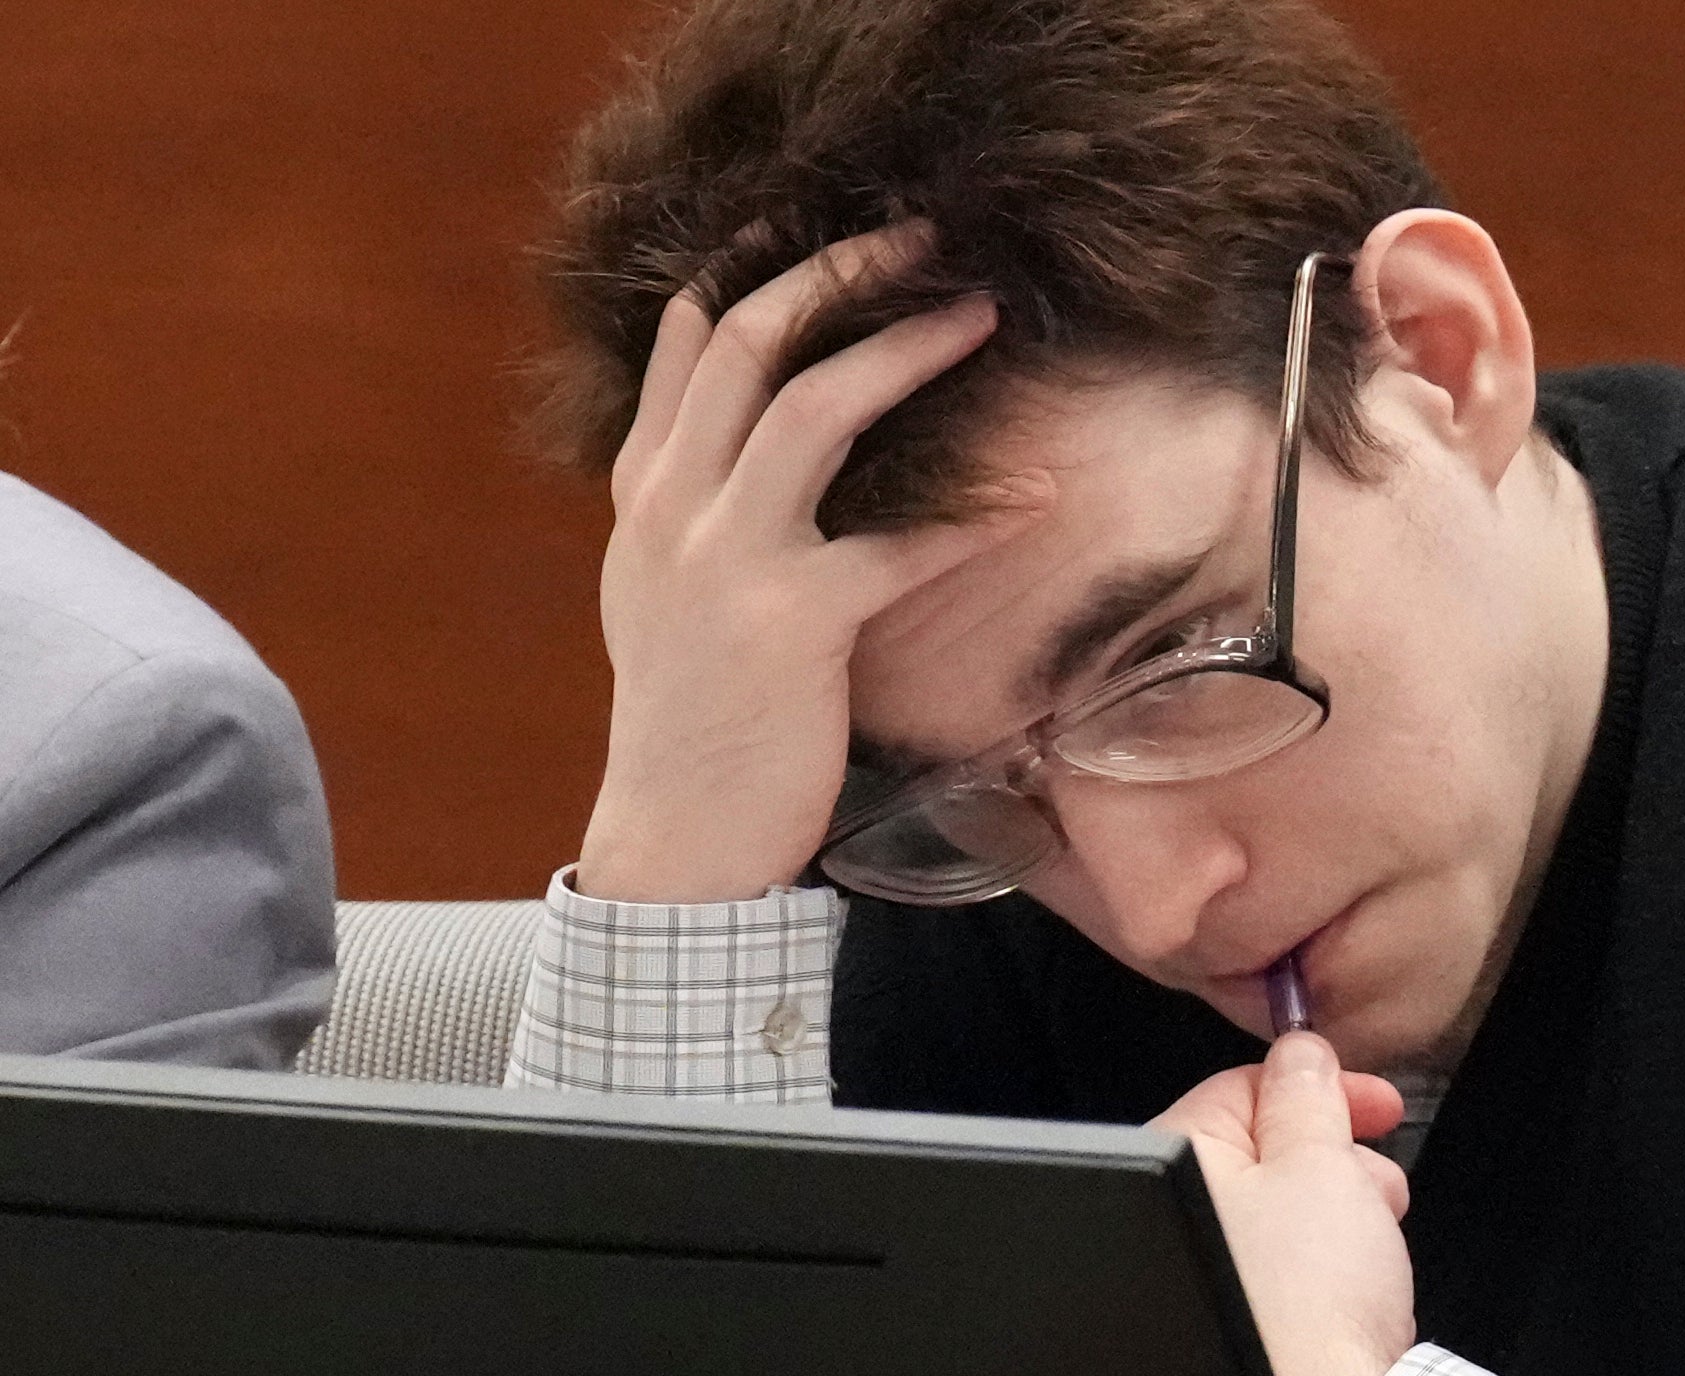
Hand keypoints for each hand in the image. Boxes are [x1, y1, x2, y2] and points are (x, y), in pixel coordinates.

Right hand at [578, 224, 1031, 902]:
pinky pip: (898, 545)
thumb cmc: (688, 723)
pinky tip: (1035, 503)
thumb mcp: (657, 596)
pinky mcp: (792, 624)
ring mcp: (727, 560)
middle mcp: (674, 506)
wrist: (674, 839)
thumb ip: (693, 512)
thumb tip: (748, 452)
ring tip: (979, 314)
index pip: (688, 339)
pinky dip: (972, 518)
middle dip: (843, 272)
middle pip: (754, 341)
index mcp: (645, 492)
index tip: (828, 223)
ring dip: (906, 348)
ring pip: (814, 407)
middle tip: (927, 236)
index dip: (761, 265)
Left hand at [1150, 1034, 1415, 1375]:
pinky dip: (1329, 1276)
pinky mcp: (1241, 1329)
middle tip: (1380, 1180)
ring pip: (1284, 1216)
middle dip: (1338, 1160)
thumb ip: (1309, 1094)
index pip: (1244, 1088)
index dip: (1319, 1087)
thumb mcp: (1323, 1165)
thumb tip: (1300, 1053)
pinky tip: (1358, 1298)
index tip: (1373, 1102)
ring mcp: (1204, 1279)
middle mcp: (1176, 1221)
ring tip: (1375, 1249)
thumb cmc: (1310, 1308)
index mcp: (1177, 1165)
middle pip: (1266, 1153)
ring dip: (1343, 1218)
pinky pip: (1289, 1276)